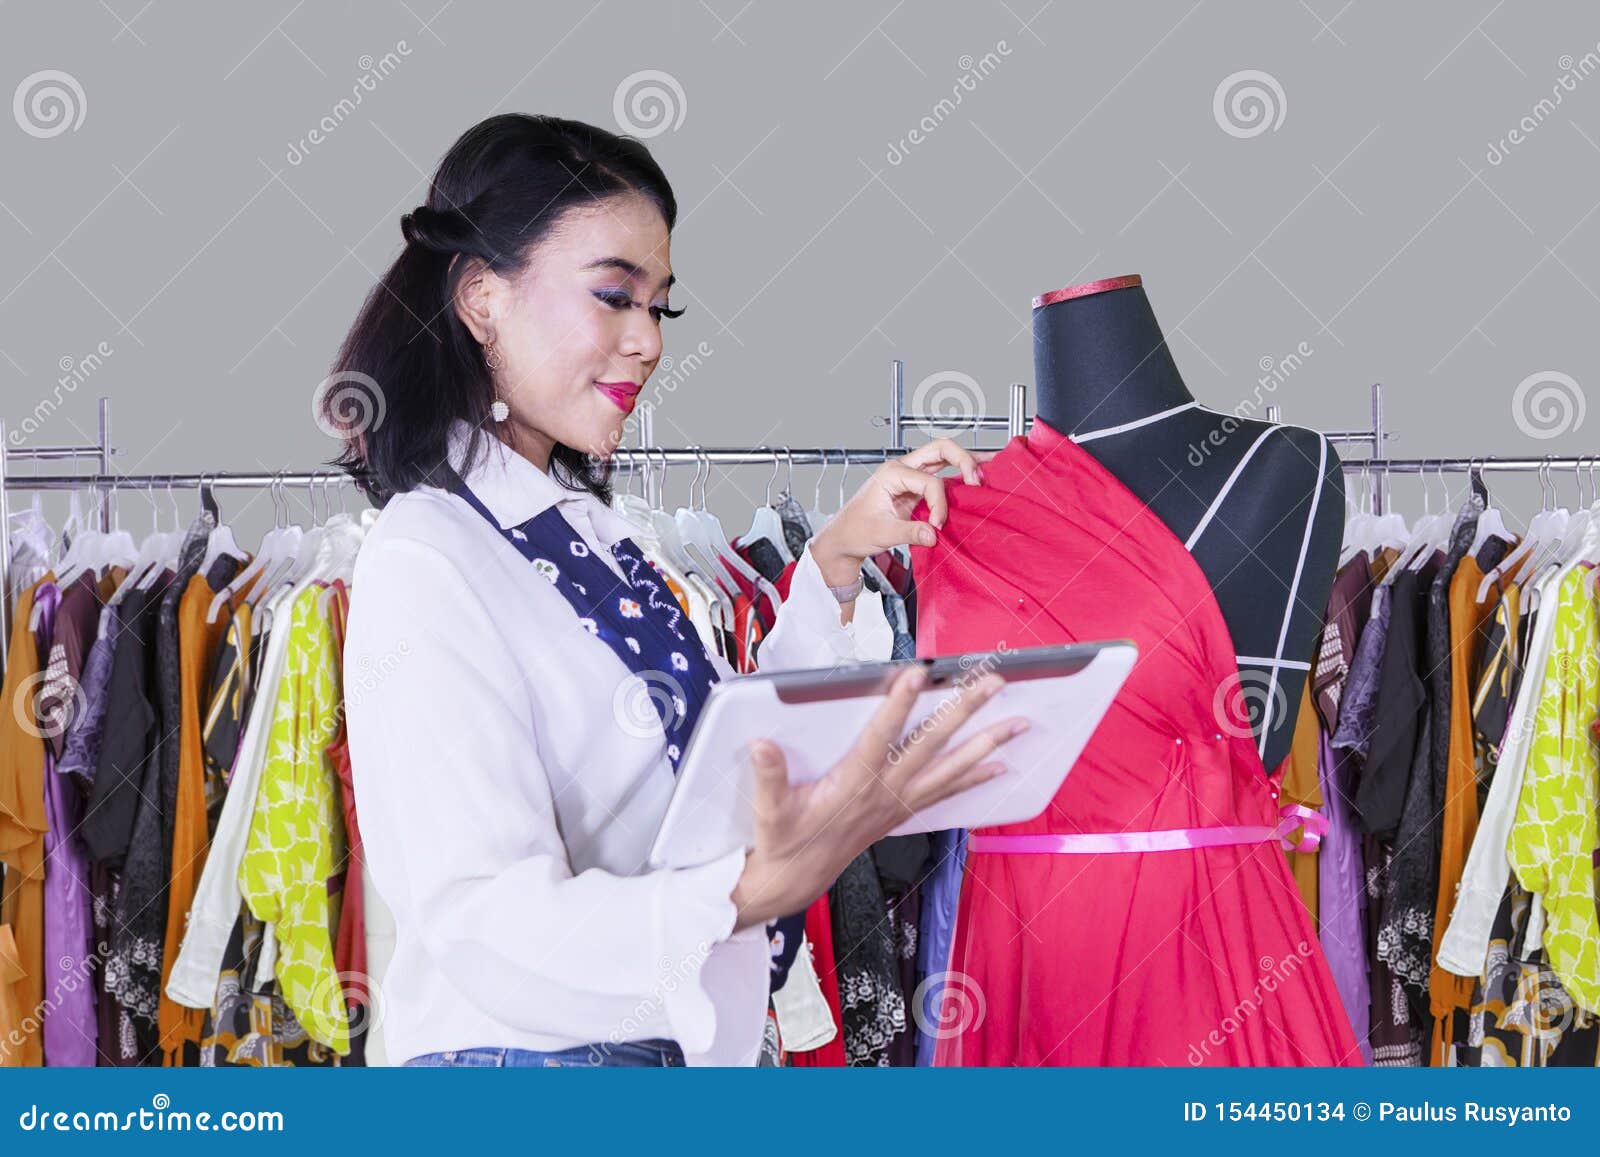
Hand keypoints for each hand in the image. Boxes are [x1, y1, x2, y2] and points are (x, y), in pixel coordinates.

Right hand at [730, 664, 1028, 929]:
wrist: (795, 878)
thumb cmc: (782, 838)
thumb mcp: (768, 808)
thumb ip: (767, 774)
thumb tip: (759, 744)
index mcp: (853, 784)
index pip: (881, 737)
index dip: (898, 706)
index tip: (916, 674)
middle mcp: (885, 791)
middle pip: (932, 745)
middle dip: (964, 712)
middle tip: (993, 684)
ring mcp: (898, 802)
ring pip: (951, 769)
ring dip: (986, 744)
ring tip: (1018, 723)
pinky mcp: (902, 812)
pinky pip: (947, 792)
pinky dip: (975, 777)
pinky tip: (1000, 765)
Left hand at [809, 438, 997, 587]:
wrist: (842, 540)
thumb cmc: (854, 531)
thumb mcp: (881, 533)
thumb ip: (909, 532)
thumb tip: (933, 535)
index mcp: (892, 473)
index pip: (929, 482)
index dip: (939, 504)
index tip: (937, 526)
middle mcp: (903, 469)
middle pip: (941, 449)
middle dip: (963, 460)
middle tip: (978, 480)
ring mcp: (911, 477)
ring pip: (944, 458)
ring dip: (966, 463)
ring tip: (991, 467)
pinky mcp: (916, 490)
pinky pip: (943, 476)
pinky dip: (961, 476)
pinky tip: (977, 479)